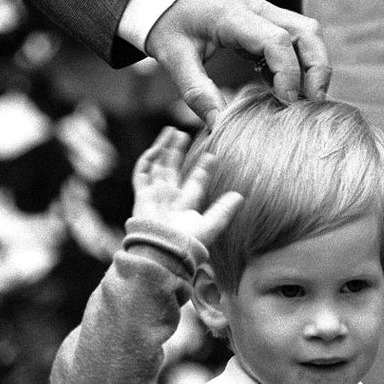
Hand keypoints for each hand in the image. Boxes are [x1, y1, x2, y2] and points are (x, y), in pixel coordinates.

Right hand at [132, 126, 242, 246]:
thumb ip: (224, 211)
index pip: (195, 182)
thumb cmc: (188, 242)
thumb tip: (241, 196)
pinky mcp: (142, 195)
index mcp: (186, 206)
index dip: (203, 169)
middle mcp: (170, 199)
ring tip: (172, 131)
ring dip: (164, 149)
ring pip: (158, 166)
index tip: (212, 155)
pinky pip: (142, 172)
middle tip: (185, 134)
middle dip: (178, 152)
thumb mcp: (211, 225)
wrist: (165, 251)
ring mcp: (155, 196)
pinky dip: (148, 158)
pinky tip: (158, 146)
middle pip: (174, 170)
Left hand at [145, 0, 331, 126]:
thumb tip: (219, 127)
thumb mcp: (174, 58)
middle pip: (307, 32)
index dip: (288, 72)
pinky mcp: (269, 22)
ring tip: (306, 100)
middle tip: (312, 104)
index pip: (276, 40)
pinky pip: (297, 40)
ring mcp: (267, 13)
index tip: (286, 102)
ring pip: (308, 34)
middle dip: (317, 69)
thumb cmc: (171, 21)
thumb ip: (197, 92)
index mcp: (234, 15)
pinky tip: (288, 90)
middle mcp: (258, 9)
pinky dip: (301, 64)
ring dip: (314, 66)